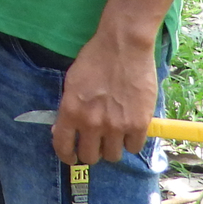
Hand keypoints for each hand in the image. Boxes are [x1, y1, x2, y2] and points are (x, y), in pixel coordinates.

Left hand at [50, 26, 157, 165]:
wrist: (123, 46)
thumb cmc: (95, 59)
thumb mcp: (72, 82)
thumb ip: (68, 108)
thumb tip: (63, 129)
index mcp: (72, 111)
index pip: (63, 147)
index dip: (66, 155)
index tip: (71, 156)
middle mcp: (92, 123)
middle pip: (90, 157)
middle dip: (91, 151)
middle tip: (96, 143)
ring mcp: (116, 126)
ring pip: (113, 156)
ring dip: (112, 147)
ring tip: (114, 134)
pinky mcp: (138, 124)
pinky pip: (133, 147)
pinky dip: (131, 141)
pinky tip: (130, 129)